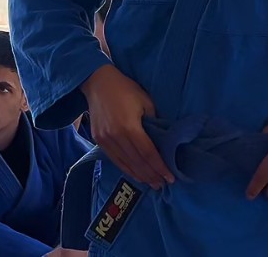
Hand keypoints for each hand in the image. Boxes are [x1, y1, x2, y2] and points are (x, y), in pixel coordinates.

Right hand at [81, 64, 173, 188]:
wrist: (97, 82)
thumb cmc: (125, 89)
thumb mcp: (146, 101)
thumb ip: (153, 123)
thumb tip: (163, 141)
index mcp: (129, 127)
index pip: (148, 154)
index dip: (160, 167)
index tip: (170, 178)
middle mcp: (115, 136)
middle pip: (137, 162)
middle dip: (152, 175)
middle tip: (163, 184)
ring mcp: (105, 139)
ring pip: (125, 163)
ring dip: (140, 175)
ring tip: (152, 183)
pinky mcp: (98, 140)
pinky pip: (114, 159)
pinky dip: (126, 169)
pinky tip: (136, 174)